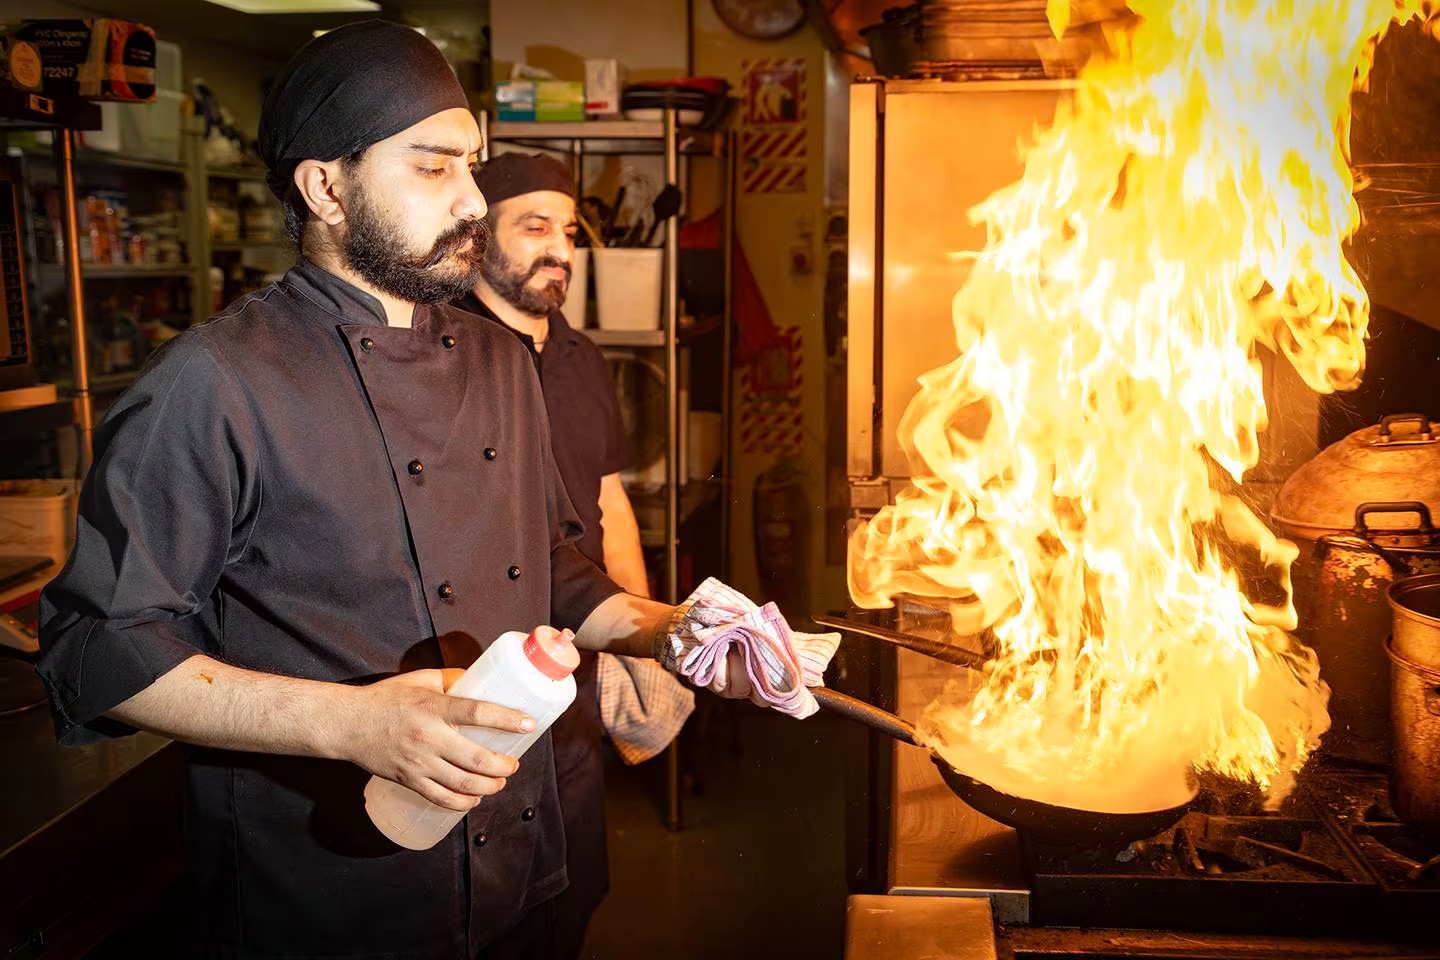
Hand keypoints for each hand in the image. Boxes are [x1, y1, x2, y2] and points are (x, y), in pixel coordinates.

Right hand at [339, 669, 534, 811]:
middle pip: (477, 759)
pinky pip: (441, 798)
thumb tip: (479, 680)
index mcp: (434, 707)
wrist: (347, 724)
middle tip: (513, 764)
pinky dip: (462, 803)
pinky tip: (474, 799)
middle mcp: (429, 737)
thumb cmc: (385, 699)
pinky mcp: (408, 780)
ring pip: (463, 784)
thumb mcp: (420, 679)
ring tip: (500, 782)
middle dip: (504, 766)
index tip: (528, 724)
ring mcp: (418, 762)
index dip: (507, 720)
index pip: (478, 713)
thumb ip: (451, 679)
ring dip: (489, 787)